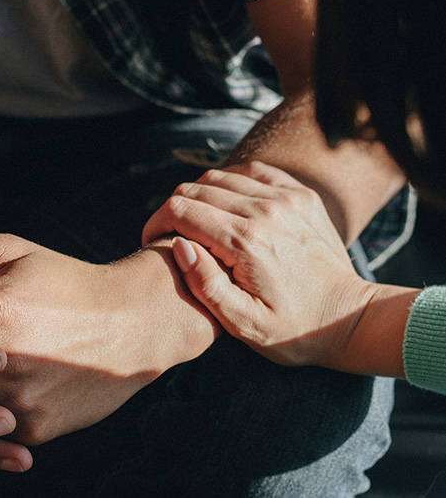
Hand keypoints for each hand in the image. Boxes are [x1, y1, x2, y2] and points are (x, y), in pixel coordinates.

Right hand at [143, 161, 375, 368]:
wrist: (348, 316)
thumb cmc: (294, 329)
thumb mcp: (243, 323)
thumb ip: (205, 284)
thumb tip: (179, 245)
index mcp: (245, 242)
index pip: (181, 210)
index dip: (156, 222)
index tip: (153, 241)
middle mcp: (265, 210)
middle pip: (196, 189)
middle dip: (174, 209)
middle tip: (172, 234)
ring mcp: (286, 197)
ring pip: (221, 177)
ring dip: (200, 196)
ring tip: (198, 223)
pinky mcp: (300, 194)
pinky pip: (253, 172)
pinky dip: (231, 182)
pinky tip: (227, 204)